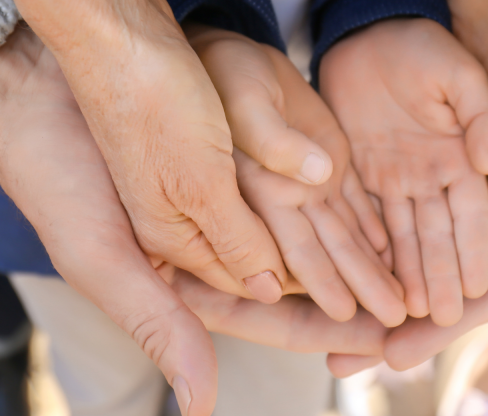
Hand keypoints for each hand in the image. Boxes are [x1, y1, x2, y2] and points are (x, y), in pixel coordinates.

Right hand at [0, 29, 387, 415]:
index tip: (387, 343)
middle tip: (418, 305)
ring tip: (408, 258)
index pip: (275, 319)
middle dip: (359, 295)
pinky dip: (331, 195)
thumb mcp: (108, 260)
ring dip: (355, 248)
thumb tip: (203, 407)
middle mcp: (218, 248)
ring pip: (307, 233)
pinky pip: (297, 184)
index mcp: (191, 285)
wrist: (39, 98)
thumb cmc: (61, 182)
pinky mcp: (240, 158)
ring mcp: (231, 202)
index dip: (332, 332)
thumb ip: (161, 327)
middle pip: (304, 282)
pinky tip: (370, 201)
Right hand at [14, 0, 335, 302]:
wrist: (117, 40)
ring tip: (365, 248)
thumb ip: (233, 239)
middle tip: (371, 290)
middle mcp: (185, 220)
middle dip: (316, 272)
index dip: (302, 291)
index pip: (250, 281)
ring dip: (312, 238)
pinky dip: (296, 199)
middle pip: (260, 257)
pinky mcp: (207, 155)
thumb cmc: (153, 105)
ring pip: (265, 224)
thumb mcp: (197, 183)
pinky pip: (260, 190)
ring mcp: (195, 187)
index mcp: (176, 238)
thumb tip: (270, 289)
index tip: (353, 302)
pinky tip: (326, 198)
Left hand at [320, 18, 487, 326]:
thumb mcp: (460, 72)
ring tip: (397, 320)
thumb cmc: (422, 44)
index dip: (474, 258)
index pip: (477, 222)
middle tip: (431, 326)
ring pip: (405, 240)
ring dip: (403, 279)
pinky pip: (369, 220)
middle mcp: (437, 180)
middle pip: (439, 243)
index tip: (473, 295)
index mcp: (467, 160)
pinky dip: (371, 252)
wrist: (371, 32)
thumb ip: (482, 115)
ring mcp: (401, 180)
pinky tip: (366, 281)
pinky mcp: (367, 175)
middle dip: (437, 285)